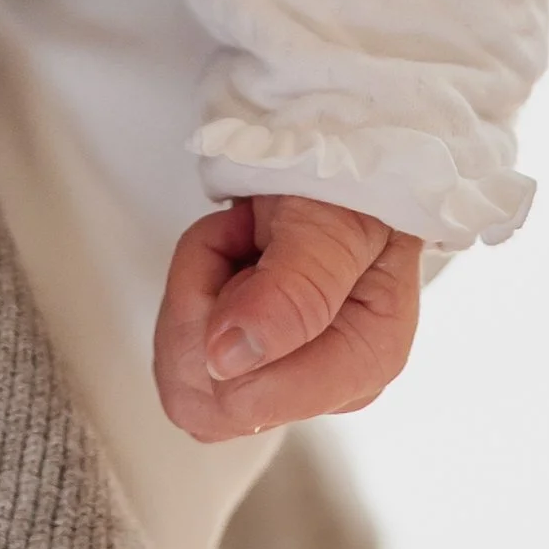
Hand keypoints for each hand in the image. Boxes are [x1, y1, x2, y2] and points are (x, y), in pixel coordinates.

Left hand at [152, 194, 422, 442]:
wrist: (338, 148)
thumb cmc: (350, 179)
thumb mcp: (333, 218)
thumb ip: (295, 290)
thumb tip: (228, 361)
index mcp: (366, 358)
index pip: (248, 400)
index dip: (222, 313)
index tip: (253, 240)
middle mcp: (328, 383)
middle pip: (207, 398)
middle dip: (201, 300)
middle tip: (241, 232)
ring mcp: (288, 377)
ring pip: (184, 381)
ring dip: (194, 287)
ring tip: (239, 237)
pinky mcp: (254, 364)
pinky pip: (183, 357)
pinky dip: (192, 290)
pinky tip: (231, 254)